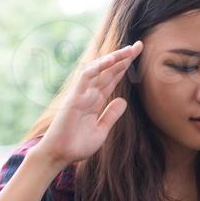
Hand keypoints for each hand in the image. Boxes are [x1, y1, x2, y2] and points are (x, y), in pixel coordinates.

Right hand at [33, 41, 143, 169]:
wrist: (60, 155)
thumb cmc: (77, 145)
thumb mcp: (101, 131)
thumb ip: (111, 115)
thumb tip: (124, 101)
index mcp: (96, 101)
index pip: (113, 79)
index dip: (124, 67)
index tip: (137, 56)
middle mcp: (90, 94)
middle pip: (109, 71)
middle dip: (123, 58)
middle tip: (139, 45)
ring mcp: (82, 94)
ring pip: (99, 70)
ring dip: (113, 59)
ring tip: (129, 50)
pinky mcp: (75, 97)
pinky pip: (86, 77)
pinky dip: (98, 67)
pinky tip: (110, 60)